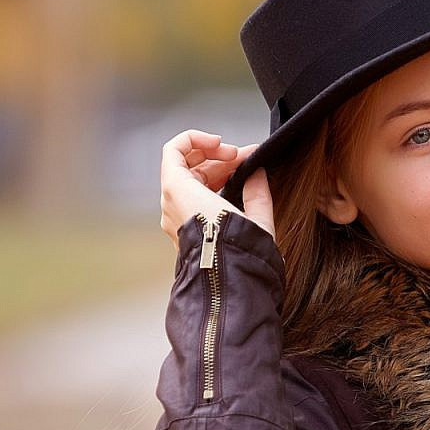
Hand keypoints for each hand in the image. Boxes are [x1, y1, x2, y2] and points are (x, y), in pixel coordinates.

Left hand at [160, 131, 275, 243]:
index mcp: (180, 193)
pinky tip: (236, 191)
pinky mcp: (185, 234)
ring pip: (191, 183)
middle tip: (244, 158)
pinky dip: (212, 190)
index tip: (224, 145)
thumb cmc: (236, 254)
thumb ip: (256, 187)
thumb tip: (257, 173)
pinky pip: (193, 201)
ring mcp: (176, 221)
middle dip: (217, 157)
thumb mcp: (255, 215)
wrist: (228, 290)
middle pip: (187, 165)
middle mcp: (172, 206)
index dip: (199, 140)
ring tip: (245, 172)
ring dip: (217, 172)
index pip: (175, 150)